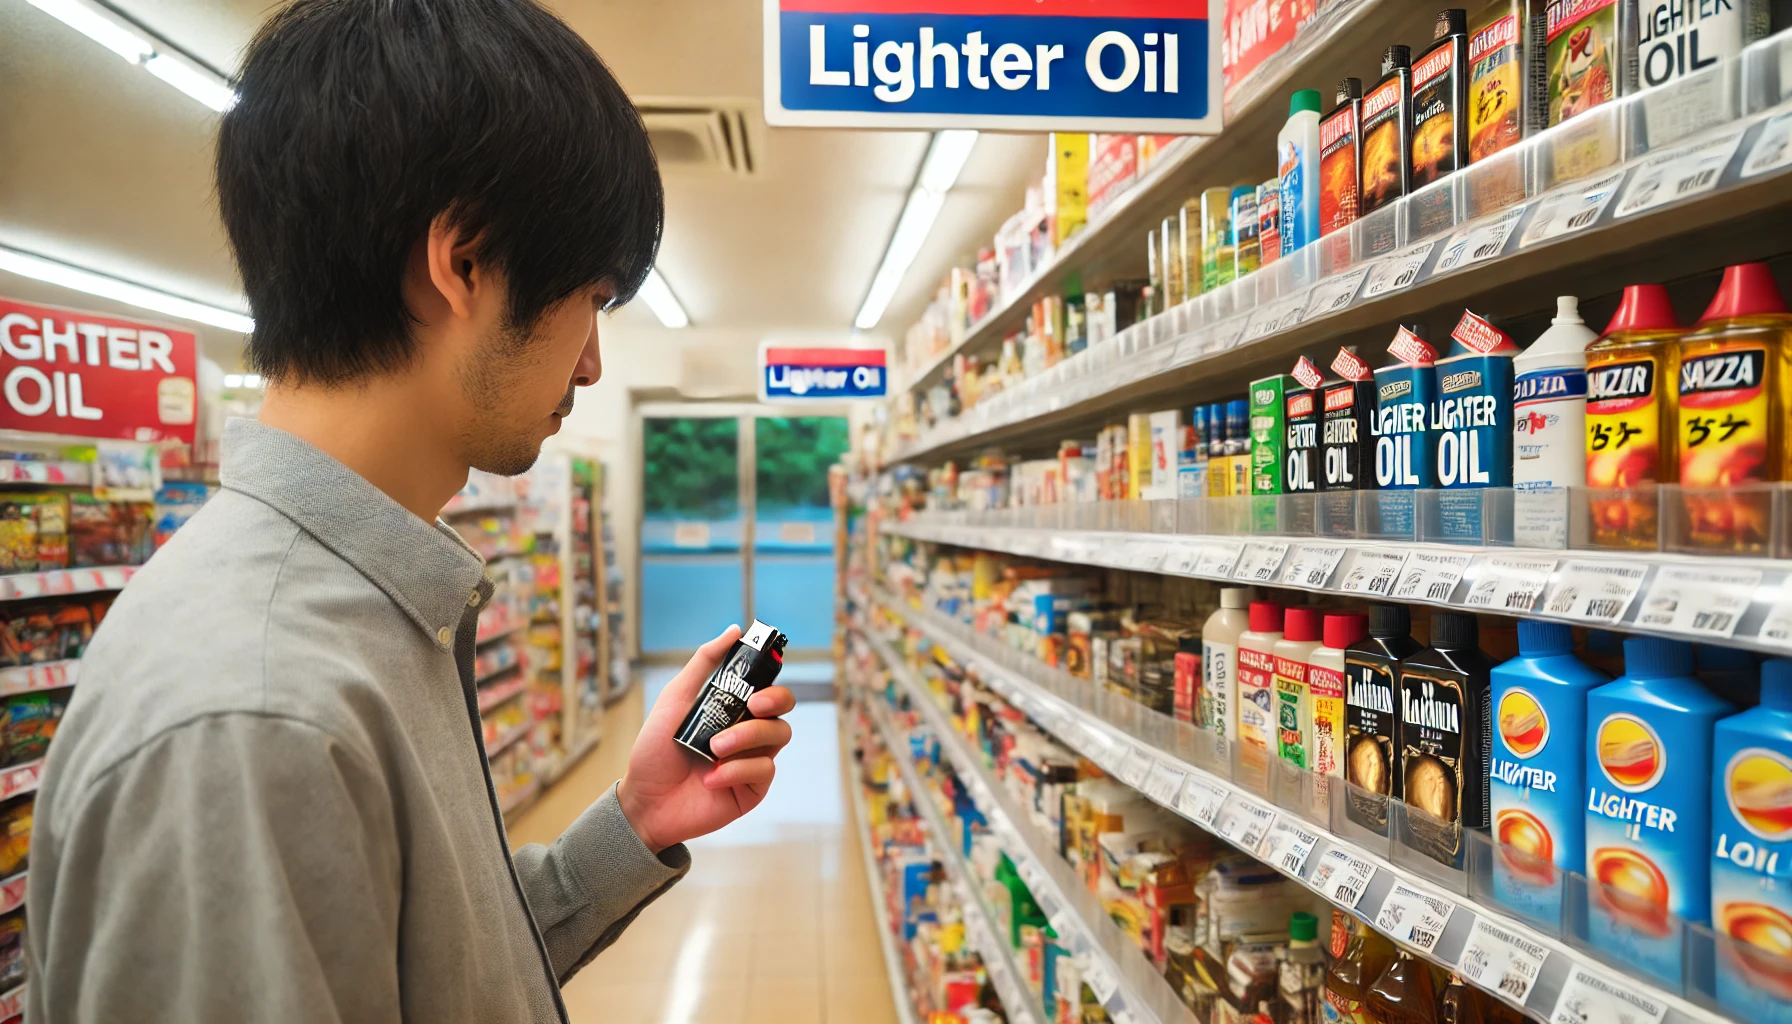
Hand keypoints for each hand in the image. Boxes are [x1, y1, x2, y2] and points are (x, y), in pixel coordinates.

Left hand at [617, 626, 795, 852]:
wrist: (644, 800)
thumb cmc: (656, 751)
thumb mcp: (675, 699)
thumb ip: (704, 663)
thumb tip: (735, 630)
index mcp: (733, 710)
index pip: (767, 688)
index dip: (772, 679)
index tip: (761, 677)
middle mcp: (748, 732)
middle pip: (784, 709)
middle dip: (774, 701)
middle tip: (751, 706)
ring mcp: (753, 760)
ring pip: (778, 736)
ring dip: (746, 737)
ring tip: (714, 748)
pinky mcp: (753, 789)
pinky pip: (764, 770)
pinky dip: (736, 771)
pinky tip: (710, 777)